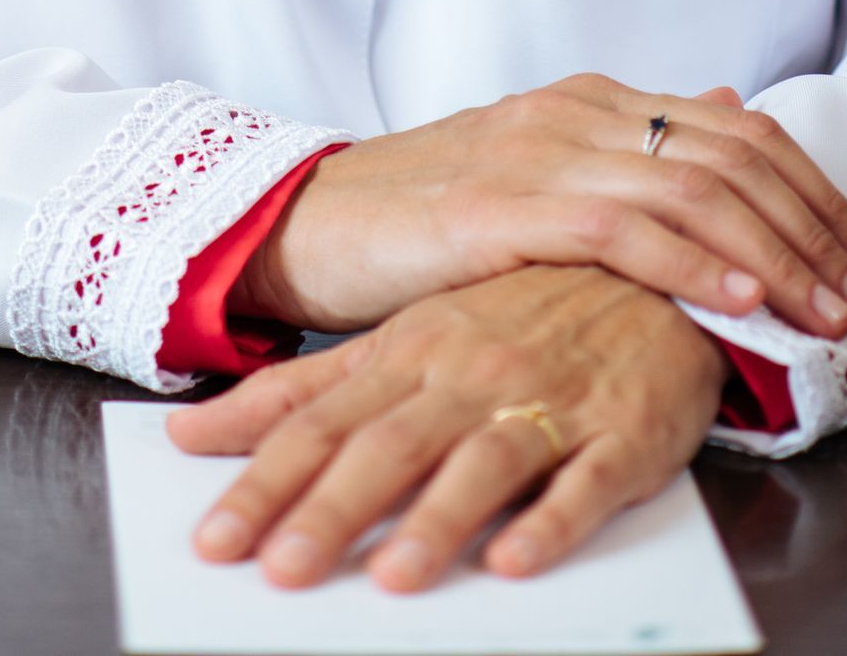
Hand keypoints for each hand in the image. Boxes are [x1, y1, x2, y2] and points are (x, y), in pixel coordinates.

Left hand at [169, 265, 725, 590]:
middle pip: (387, 445)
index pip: (319, 422)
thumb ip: (303, 388)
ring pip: (482, 460)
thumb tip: (195, 430)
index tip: (212, 538)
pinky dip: (551, 518)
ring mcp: (547, 399)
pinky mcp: (621, 432)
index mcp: (409, 351)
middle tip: (279, 572)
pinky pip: (586, 480)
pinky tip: (518, 558)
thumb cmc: (517, 309)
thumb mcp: (401, 337)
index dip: (264, 479)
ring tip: (392, 576)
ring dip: (437, 518)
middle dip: (330, 510)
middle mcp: (468, 372)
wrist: (651, 268)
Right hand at [235, 76, 846, 342]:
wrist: (310, 220)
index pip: (738, 127)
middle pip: (734, 155)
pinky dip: (694, 263)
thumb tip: (725, 105)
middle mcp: (575, 112)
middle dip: (813, 228)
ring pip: (693, 189)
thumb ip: (632, 146)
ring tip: (823, 312)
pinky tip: (738, 302)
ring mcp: (539, 153)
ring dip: (776, 256)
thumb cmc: (426, 212)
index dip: (812, 189)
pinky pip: (623, 229)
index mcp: (590, 100)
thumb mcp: (540, 166)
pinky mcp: (502, 209)